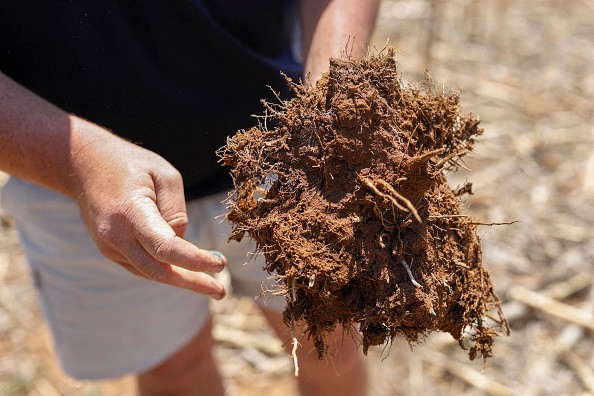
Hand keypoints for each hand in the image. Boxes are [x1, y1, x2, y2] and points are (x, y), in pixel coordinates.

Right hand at [69, 121, 226, 298]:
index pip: (166, 248)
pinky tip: (186, 269)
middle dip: (193, 283)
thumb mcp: (165, 175)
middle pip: (159, 270)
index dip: (195, 262)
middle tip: (221, 291)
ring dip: (181, 279)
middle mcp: (115, 235)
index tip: (220, 265)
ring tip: (211, 284)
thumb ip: (176, 212)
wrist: (84, 164)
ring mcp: (109, 246)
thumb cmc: (131, 165)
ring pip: (151, 272)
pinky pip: (143, 265)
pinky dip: (166, 269)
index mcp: (130, 212)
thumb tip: (181, 243)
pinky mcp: (109, 250)